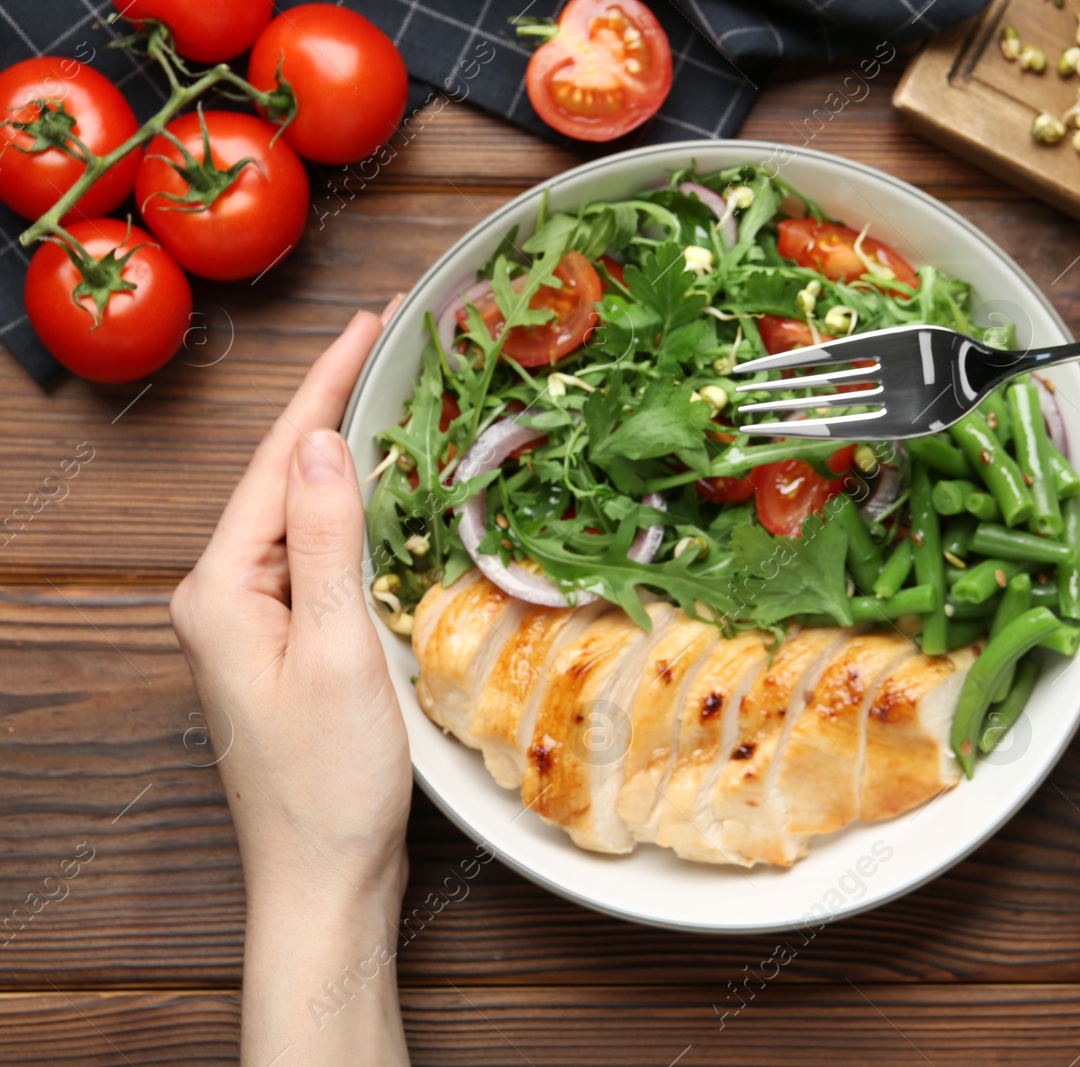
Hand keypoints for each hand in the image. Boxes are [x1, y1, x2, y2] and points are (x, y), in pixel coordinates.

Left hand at [171, 303, 411, 1064]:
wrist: (321, 879)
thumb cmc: (329, 783)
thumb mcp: (337, 652)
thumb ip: (327, 543)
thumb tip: (326, 444)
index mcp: (220, 589)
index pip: (279, 462)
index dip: (327, 385)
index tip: (371, 321)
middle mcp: (221, 596)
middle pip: (283, 478)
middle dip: (336, 404)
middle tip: (394, 343)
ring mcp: (248, 623)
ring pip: (301, 515)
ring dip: (347, 455)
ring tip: (396, 395)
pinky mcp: (280, 646)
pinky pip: (314, 555)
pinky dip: (352, 513)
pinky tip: (384, 491)